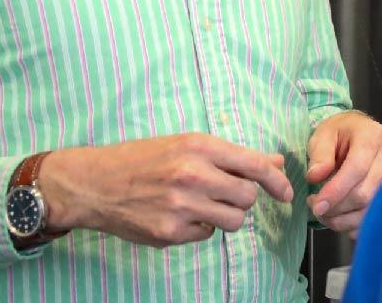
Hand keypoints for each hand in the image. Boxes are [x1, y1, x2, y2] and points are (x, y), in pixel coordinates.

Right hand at [42, 133, 292, 246]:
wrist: (95, 183)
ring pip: (233, 220)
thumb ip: (233, 156)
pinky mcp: (168, 233)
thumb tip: (275, 163)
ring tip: (205, 205)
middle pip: (248, 197)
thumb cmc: (144, 159)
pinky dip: (200, 228)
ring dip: (226, 216)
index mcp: (199, 147)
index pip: (255, 166)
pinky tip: (180, 215)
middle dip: (243, 198)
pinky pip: (206, 235)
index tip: (286, 192)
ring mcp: (180, 206)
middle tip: (225, 194)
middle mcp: (192, 175)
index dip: (277, 181)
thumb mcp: (188, 145)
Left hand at [306, 112, 381, 238]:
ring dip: (342, 220)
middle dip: (336, 208)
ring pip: (370, 210)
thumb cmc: (339, 133)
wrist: (357, 132)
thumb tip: (315, 177)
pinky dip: (352, 226)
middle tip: (315, 206)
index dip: (336, 191)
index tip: (316, 206)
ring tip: (324, 213)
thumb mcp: (323, 135)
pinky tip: (338, 217)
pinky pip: (374, 219)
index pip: (357, 169)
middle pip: (365, 194)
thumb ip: (320, 154)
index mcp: (372, 137)